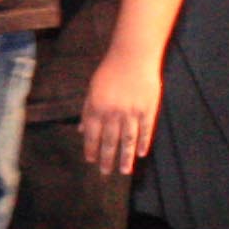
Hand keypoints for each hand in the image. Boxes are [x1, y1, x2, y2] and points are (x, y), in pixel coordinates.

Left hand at [79, 48, 163, 177]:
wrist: (133, 55)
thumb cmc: (110, 70)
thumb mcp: (92, 89)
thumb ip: (87, 111)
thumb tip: (80, 131)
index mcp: (97, 107)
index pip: (92, 135)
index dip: (91, 149)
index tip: (91, 161)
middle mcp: (113, 113)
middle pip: (110, 141)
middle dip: (107, 159)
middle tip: (106, 173)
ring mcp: (131, 112)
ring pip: (128, 141)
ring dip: (126, 158)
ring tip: (125, 171)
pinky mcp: (148, 109)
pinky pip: (146, 130)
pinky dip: (144, 143)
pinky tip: (142, 154)